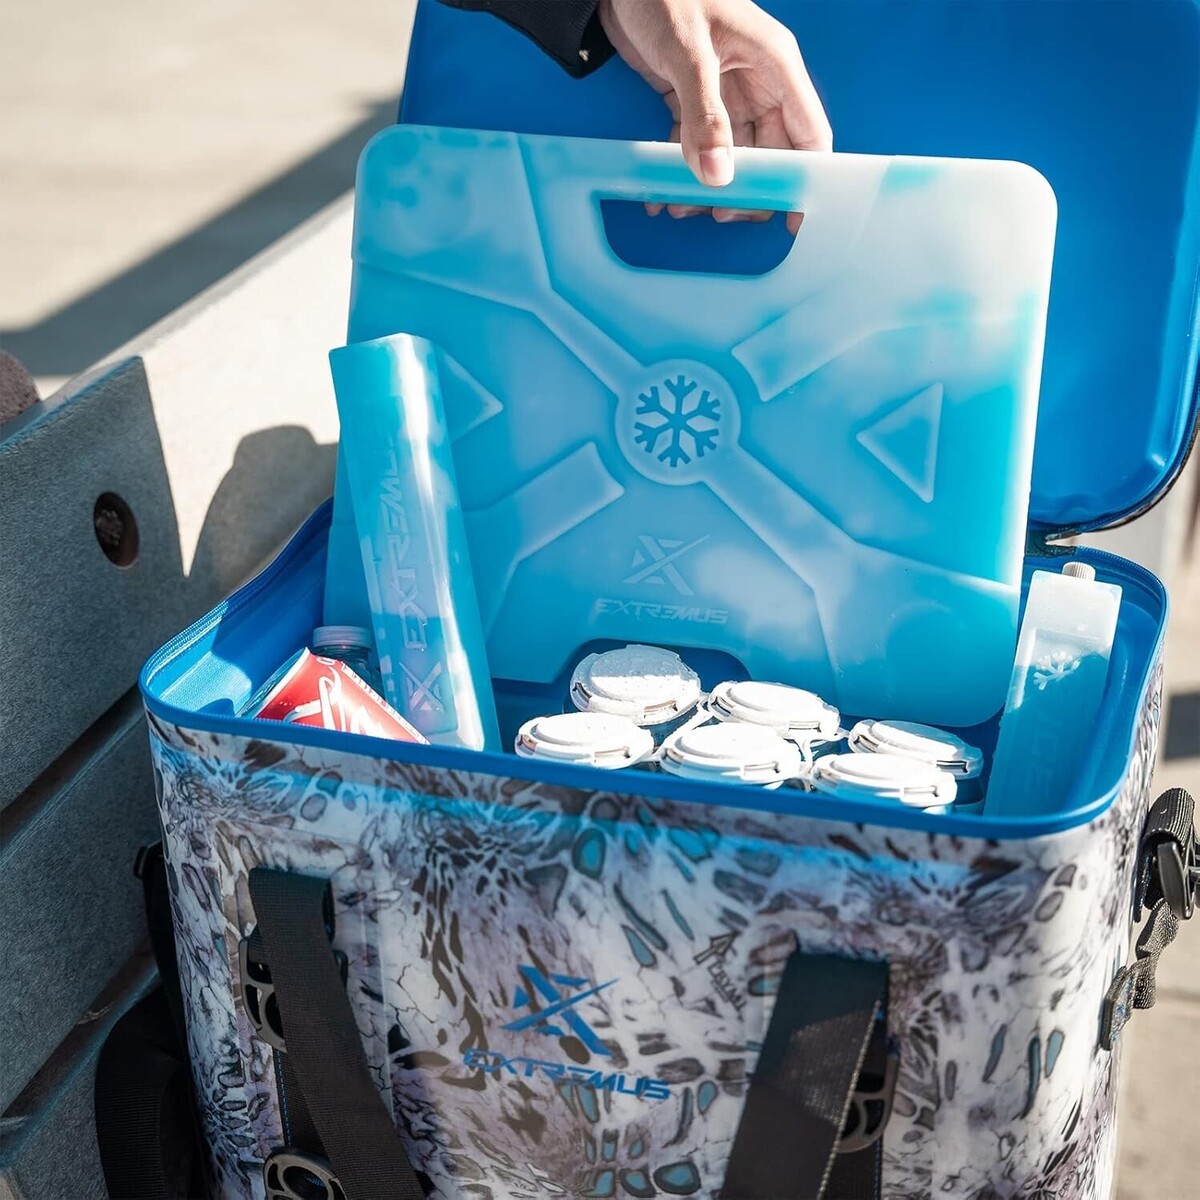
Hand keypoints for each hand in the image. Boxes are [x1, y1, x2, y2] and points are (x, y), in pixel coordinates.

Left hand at [598, 0, 830, 232]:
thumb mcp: (689, 53)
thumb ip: (705, 116)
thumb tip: (718, 176)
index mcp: (775, 66)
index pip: (808, 133)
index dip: (807, 179)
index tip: (795, 221)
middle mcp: (757, 83)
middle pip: (769, 154)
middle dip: (747, 190)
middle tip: (719, 214)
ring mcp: (726, 94)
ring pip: (730, 156)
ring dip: (708, 186)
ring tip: (680, 205)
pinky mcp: (694, 99)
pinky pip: (697, 145)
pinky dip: (681, 169)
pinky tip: (661, 189)